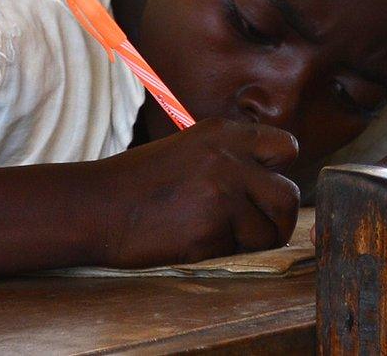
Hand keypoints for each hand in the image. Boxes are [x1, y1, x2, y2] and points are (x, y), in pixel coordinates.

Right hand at [92, 118, 300, 267]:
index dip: (280, 173)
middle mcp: (230, 158)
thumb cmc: (140, 183)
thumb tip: (270, 184)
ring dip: (254, 240)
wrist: (97, 206)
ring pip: (272, 229)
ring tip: (220, 235)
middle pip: (289, 195)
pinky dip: (227, 252)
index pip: (286, 148)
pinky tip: (197, 241)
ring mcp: (223, 193)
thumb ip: (230, 158)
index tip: (263, 189)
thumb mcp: (189, 150)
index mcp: (224, 133)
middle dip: (279, 218)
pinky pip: (243, 250)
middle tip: (257, 227)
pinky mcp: (213, 229)